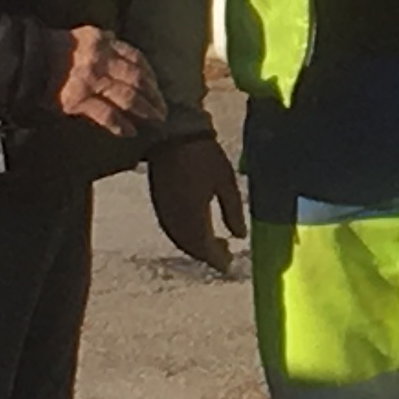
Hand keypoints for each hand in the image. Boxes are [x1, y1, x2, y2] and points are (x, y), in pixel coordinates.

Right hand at [57, 25, 161, 134]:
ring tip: (154, 121)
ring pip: (127, 97)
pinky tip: (129, 131)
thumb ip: (102, 40)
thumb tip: (117, 41)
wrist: (23, 62)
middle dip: (154, 96)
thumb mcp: (81, 36)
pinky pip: (107, 114)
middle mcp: (100, 59)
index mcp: (102, 41)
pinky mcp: (78, 100)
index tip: (158, 86)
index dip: (150, 74)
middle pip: (137, 78)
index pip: (136, 57)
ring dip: (145, 110)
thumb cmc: (50, 50)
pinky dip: (120, 124)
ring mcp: (90, 80)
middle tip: (163, 109)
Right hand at [147, 133, 244, 272]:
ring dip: (197, 246)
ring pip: (181, 240)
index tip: (230, 265)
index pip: (206, 250)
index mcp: (192, 218)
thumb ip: (233, 212)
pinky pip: (173, 228)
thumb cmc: (204, 156)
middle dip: (209, 255)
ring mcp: (163, 212)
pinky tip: (198, 226)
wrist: (173, 133)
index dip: (218, 260)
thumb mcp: (226, 183)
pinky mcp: (158, 202)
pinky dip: (187, 235)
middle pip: (192, 248)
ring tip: (216, 242)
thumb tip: (239, 237)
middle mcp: (174, 221)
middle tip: (226, 253)